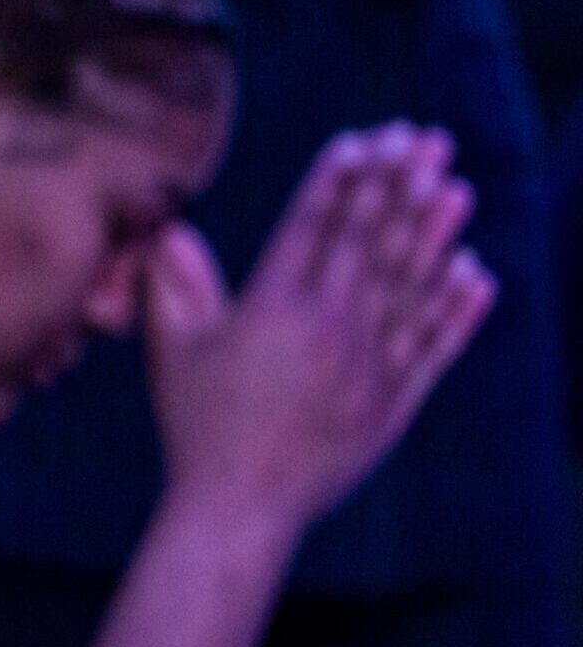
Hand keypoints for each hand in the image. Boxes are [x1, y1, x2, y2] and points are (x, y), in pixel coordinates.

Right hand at [144, 123, 494, 526]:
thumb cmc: (196, 425)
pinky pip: (434, 347)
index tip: (362, 139)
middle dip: (398, 186)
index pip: (313, 228)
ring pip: (410, 286)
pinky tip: (475, 273)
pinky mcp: (394, 404)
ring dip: (436, 233)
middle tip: (425, 139)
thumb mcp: (172, 351)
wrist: (240, 507)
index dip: (339, 180)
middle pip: (370, 243)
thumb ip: (176, 287)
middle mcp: (329, 330)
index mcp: (273, 311)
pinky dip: (456, 310)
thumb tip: (171, 229)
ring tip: (457, 186)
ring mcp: (369, 367)